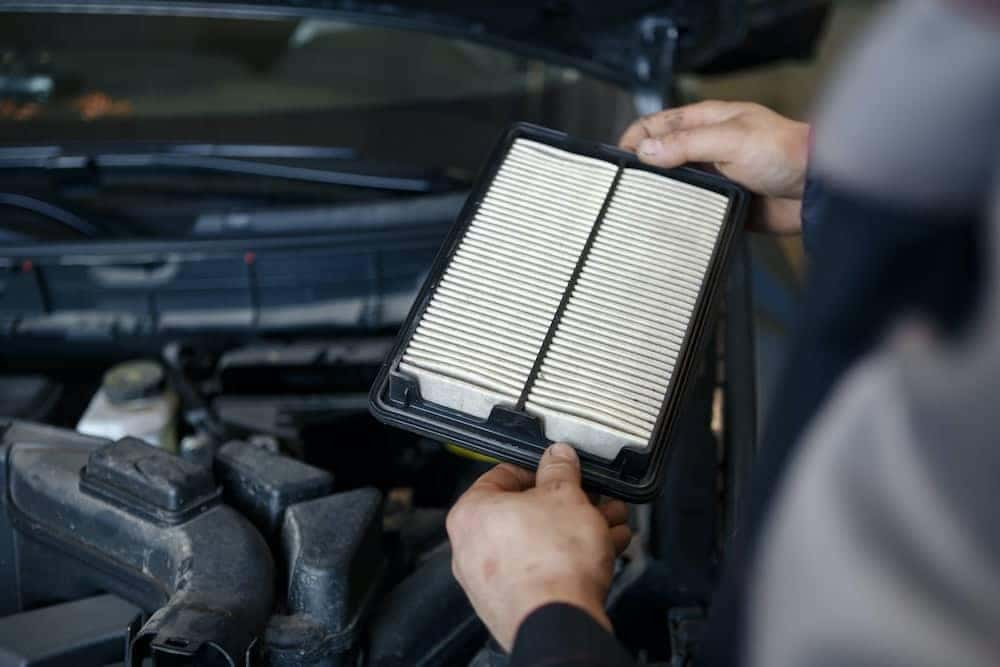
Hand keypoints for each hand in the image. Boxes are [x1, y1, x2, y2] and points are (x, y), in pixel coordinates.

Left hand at [447, 443, 631, 650]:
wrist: (559, 621)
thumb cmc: (551, 561)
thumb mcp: (564, 496)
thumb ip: (560, 470)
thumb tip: (558, 457)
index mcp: (471, 513)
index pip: (502, 475)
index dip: (540, 469)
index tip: (562, 471)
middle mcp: (472, 548)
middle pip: (526, 512)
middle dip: (568, 504)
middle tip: (593, 498)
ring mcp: (492, 581)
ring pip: (540, 542)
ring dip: (578, 529)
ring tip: (610, 522)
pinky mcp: (514, 604)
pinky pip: (543, 570)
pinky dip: (571, 558)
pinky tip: (605, 548)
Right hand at [619, 101, 809, 233]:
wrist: (817, 191)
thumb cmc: (784, 153)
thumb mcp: (731, 140)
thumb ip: (686, 144)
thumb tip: (644, 151)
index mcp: (706, 122)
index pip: (656, 125)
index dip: (633, 140)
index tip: (617, 163)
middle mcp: (705, 149)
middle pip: (660, 157)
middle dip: (639, 170)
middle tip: (621, 190)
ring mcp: (712, 178)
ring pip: (672, 186)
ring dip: (656, 195)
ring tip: (635, 210)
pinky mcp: (720, 204)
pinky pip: (689, 211)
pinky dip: (675, 217)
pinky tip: (664, 226)